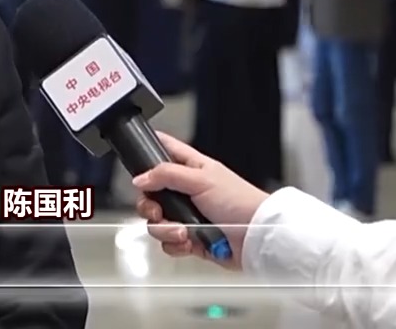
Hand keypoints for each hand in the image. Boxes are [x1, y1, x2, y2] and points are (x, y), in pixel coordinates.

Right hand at [131, 132, 270, 270]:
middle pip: (150, 195)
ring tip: (183, 232)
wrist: (257, 237)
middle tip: (158, 212)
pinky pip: (168, 242)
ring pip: (156, 222)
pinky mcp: (190, 239)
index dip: (148, 151)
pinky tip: (188, 242)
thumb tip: (140, 178)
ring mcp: (187, 216)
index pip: (164, 150)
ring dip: (165, 229)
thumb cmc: (240, 201)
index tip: (138, 163)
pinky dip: (175, 245)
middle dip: (150, 207)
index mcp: (191, 168)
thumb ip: (166, 174)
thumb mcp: (200, 179)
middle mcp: (186, 191)